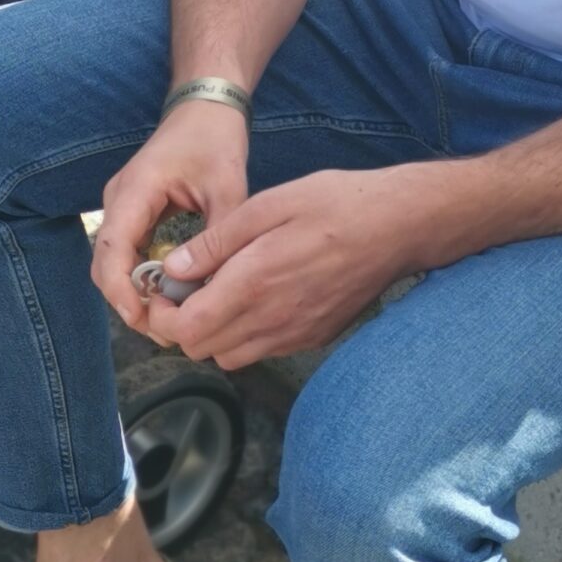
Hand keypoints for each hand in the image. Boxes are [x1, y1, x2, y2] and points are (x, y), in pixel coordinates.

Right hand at [90, 101, 251, 337]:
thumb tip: (212, 287)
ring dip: (132, 291)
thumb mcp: (228, 187)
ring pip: (113, 260)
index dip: (119, 289)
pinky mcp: (132, 210)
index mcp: (137, 189)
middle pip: (105, 262)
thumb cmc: (215, 139)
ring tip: (165, 320)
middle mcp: (119, 198)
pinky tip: (166, 294)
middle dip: (126, 300)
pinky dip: (139, 276)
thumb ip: (218, 238)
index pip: (112, 248)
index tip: (140, 318)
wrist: (205, 106)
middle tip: (162, 331)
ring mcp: (122, 204)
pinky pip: (126, 250)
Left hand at [149, 166, 423, 372]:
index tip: (163, 289)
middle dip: (183, 324)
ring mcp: (294, 334)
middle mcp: (272, 320)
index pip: (186, 329)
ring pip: (230, 356)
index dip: (163, 315)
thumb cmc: (336, 205)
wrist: (399, 227)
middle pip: (202, 349)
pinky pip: (263, 351)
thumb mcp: (268, 206)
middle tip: (187, 288)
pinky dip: (246, 334)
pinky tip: (256, 297)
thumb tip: (173, 268)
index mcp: (253, 284)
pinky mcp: (313, 337)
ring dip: (214, 332)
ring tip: (220, 292)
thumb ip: (215, 243)